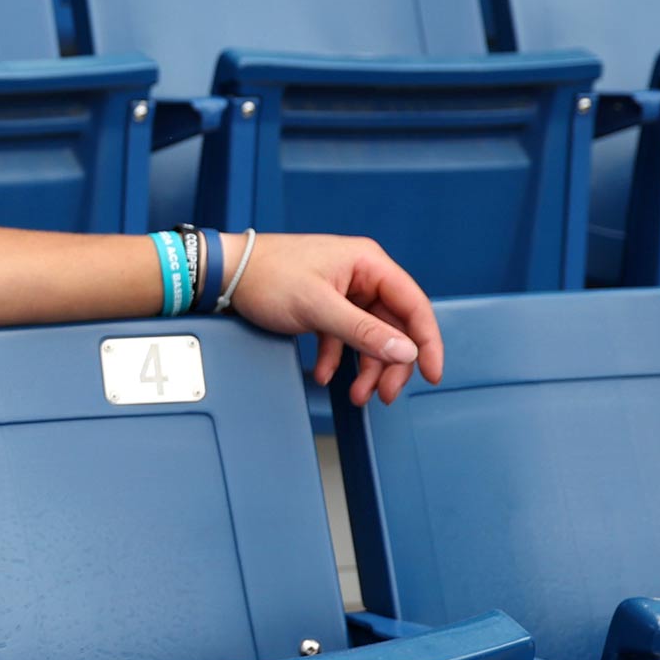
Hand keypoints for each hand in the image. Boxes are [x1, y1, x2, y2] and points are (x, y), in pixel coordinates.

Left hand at [223, 233, 444, 406]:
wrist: (226, 273)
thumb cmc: (267, 276)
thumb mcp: (319, 308)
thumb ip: (363, 332)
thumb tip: (405, 351)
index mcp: (369, 264)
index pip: (414, 305)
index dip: (427, 342)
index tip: (432, 374)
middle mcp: (362, 275)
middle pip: (394, 327)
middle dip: (390, 365)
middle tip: (383, 395)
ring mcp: (344, 291)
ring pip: (369, 337)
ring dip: (365, 368)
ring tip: (356, 395)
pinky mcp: (326, 306)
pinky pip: (343, 337)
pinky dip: (337, 358)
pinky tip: (324, 375)